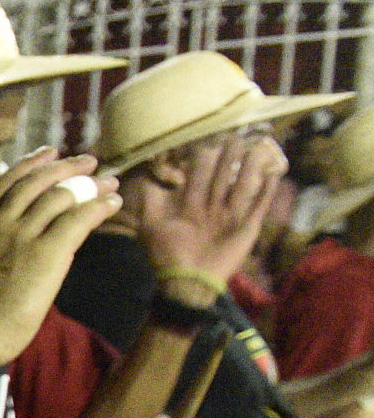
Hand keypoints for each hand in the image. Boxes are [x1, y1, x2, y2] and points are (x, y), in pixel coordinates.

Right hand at [0, 150, 118, 370]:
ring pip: (59, 195)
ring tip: (107, 181)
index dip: (28, 166)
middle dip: (64, 166)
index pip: (3, 186)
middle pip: (34, 182)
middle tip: (86, 161)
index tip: (47, 155)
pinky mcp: (47, 253)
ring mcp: (22, 236)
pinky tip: (112, 203)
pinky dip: (99, 207)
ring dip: (88, 184)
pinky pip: (80, 219)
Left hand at [125, 130, 283, 291]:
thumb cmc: (166, 254)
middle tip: (235, 135)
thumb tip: (142, 177)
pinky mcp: (247, 228)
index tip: (208, 138)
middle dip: (229, 157)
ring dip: (250, 167)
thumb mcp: (151, 226)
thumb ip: (149, 202)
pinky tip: (274, 174)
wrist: (186, 282)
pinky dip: (267, 192)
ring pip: (243, 186)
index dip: (204, 157)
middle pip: (223, 176)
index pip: (200, 174)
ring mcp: (232, 216)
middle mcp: (214, 206)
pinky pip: (259, 206)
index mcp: (194, 203)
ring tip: (258, 147)